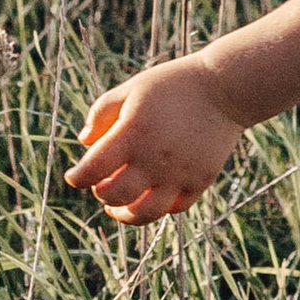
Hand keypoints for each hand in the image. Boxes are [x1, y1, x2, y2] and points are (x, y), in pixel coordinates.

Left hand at [65, 58, 245, 221]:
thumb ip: (102, 113)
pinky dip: (158, 208)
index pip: (93, 169)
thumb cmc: (173, 85)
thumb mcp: (132, 88)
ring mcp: (180, 174)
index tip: (74, 177)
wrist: (225, 88)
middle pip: (114, 196)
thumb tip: (84, 141)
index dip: (77, 178)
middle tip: (100, 184)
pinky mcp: (200, 181)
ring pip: (144, 213)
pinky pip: (174, 208)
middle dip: (100, 193)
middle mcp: (155, 159)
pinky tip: (150, 198)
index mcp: (133, 134)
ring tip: (118, 207)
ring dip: (125, 214)